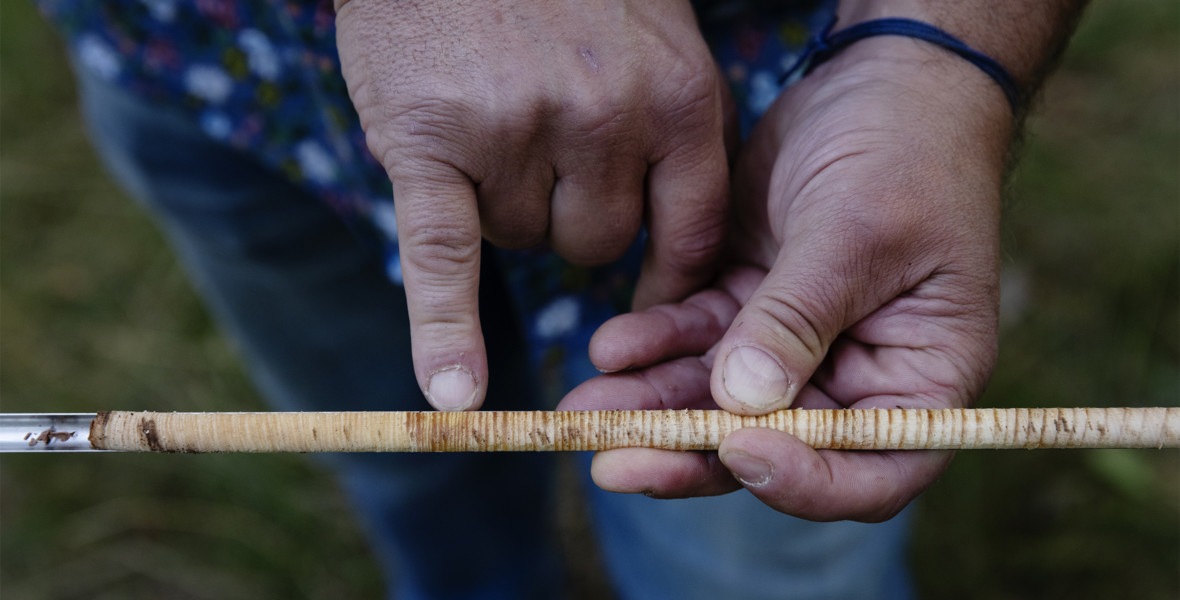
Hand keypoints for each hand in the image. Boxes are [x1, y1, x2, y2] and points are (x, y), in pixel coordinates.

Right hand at [335, 0, 729, 409]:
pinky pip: (445, 262)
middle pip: (593, 243)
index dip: (664, 271)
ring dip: (501, 203)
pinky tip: (450, 396)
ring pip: (522, 240)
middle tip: (531, 135)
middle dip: (562, 212)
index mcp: (681, 94)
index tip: (652, 303)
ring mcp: (520, 131)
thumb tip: (667, 227)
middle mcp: (610, 118)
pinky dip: (444, 333)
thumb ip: (667, 120)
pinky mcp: (434, 146)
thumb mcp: (652, 27)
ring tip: (481, 113)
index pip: (688, 231)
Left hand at [560, 36, 1011, 520]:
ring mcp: (796, 343)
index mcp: (922, 375)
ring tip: (584, 404)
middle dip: (691, 451)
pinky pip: (692, 338)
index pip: (874, 470)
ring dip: (651, 402)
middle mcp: (857, 375)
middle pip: (774, 444)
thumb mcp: (858, 230)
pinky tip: (610, 345)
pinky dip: (651, 345)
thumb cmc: (905, 148)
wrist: (878, 80)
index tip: (741, 451)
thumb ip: (798, 317)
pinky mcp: (746, 303)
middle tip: (616, 461)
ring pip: (717, 398)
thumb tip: (740, 403)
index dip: (808, 481)